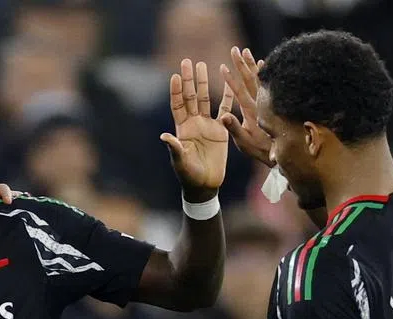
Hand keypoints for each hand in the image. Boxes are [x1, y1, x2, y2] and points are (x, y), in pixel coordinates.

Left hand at [161, 59, 229, 199]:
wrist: (205, 184)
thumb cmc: (189, 176)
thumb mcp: (181, 162)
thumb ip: (175, 148)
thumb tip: (165, 136)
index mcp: (182, 130)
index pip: (178, 105)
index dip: (177, 91)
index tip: (176, 76)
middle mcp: (194, 124)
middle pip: (191, 97)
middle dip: (189, 79)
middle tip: (187, 60)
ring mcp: (207, 125)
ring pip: (205, 99)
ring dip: (203, 82)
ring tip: (202, 64)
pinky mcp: (221, 130)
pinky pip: (225, 109)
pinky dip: (227, 95)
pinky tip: (228, 81)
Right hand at [219, 47, 273, 166]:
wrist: (287, 150)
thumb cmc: (261, 150)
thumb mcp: (244, 142)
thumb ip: (234, 129)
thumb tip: (223, 116)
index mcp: (251, 112)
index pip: (238, 92)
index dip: (230, 80)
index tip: (222, 67)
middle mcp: (260, 103)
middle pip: (250, 79)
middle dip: (241, 64)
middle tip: (235, 49)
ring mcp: (268, 101)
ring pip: (260, 78)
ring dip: (252, 64)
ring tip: (246, 51)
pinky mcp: (275, 102)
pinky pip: (270, 83)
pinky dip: (266, 73)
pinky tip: (265, 63)